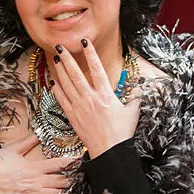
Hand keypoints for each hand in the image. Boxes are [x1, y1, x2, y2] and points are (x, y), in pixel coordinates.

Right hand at [0, 134, 76, 193]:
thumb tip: (38, 135)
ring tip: (71, 188)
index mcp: (34, 167)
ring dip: (65, 191)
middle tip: (80, 176)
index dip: (72, 163)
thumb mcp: (12, 149)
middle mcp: (36, 182)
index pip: (59, 164)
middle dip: (73, 178)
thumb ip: (28, 142)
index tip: (80, 161)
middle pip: (62, 181)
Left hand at [51, 39, 141, 157]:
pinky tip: (53, 83)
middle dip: (68, 58)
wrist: (110, 151)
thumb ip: (135, 97)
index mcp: (105, 94)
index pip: (97, 69)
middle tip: (60, 46)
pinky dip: (57, 91)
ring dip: (60, 71)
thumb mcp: (132, 112)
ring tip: (56, 59)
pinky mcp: (73, 117)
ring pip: (67, 84)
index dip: (90, 54)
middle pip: (76, 74)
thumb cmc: (122, 132)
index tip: (85, 42)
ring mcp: (80, 107)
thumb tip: (139, 88)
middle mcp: (90, 98)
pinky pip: (62, 100)